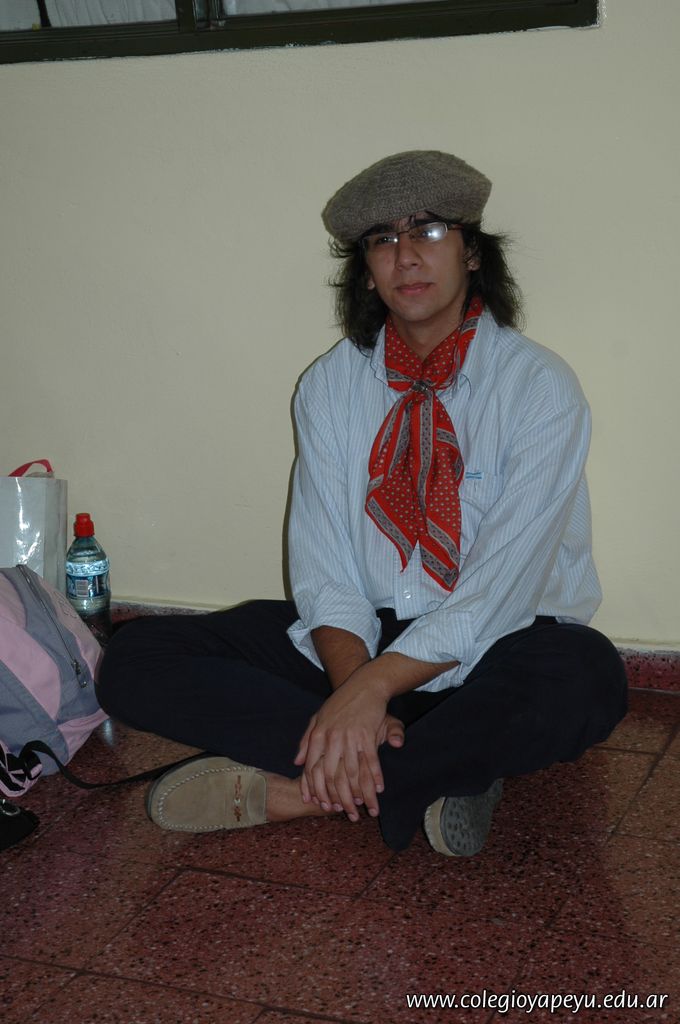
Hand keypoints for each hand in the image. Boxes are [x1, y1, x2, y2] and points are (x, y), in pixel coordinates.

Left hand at [294, 674, 399, 820]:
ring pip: (352, 773)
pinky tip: (379, 790)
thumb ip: (306, 741)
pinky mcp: (366, 734)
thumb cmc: (341, 703)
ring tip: (366, 809)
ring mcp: (348, 737)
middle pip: (332, 776)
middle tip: (346, 814)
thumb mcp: (317, 718)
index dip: (315, 789)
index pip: (312, 769)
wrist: (364, 685)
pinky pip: (370, 761)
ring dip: (360, 794)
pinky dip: (375, 777)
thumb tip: (296, 762)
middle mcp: (331, 738)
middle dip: (339, 799)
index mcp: (317, 735)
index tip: (320, 806)